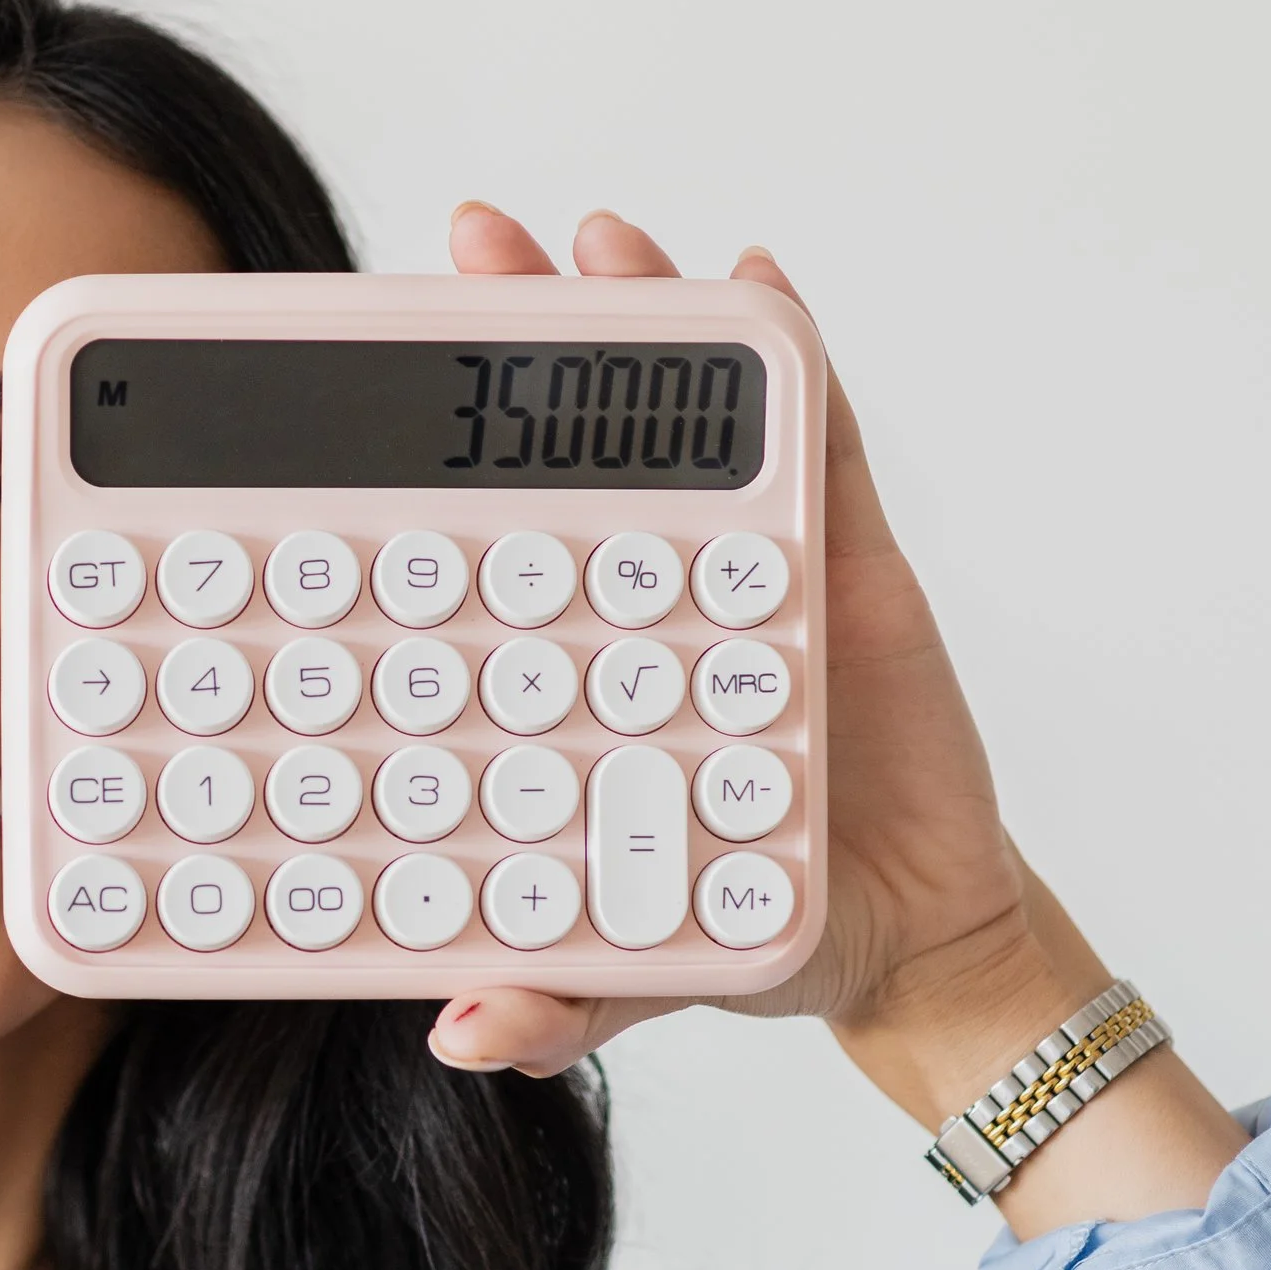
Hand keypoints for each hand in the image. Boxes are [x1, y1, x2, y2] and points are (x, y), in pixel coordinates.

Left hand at [426, 206, 1063, 1118]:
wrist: (905, 944)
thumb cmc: (751, 925)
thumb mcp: (634, 972)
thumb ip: (559, 998)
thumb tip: (466, 1034)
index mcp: (577, 668)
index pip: (495, 542)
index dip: (438, 460)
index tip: (365, 379)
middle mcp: (651, 597)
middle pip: (578, 444)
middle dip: (527, 334)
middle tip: (470, 243)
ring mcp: (747, 568)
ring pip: (688, 417)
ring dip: (648, 312)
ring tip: (599, 235)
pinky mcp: (846, 566)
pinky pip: (822, 443)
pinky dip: (793, 360)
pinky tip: (757, 278)